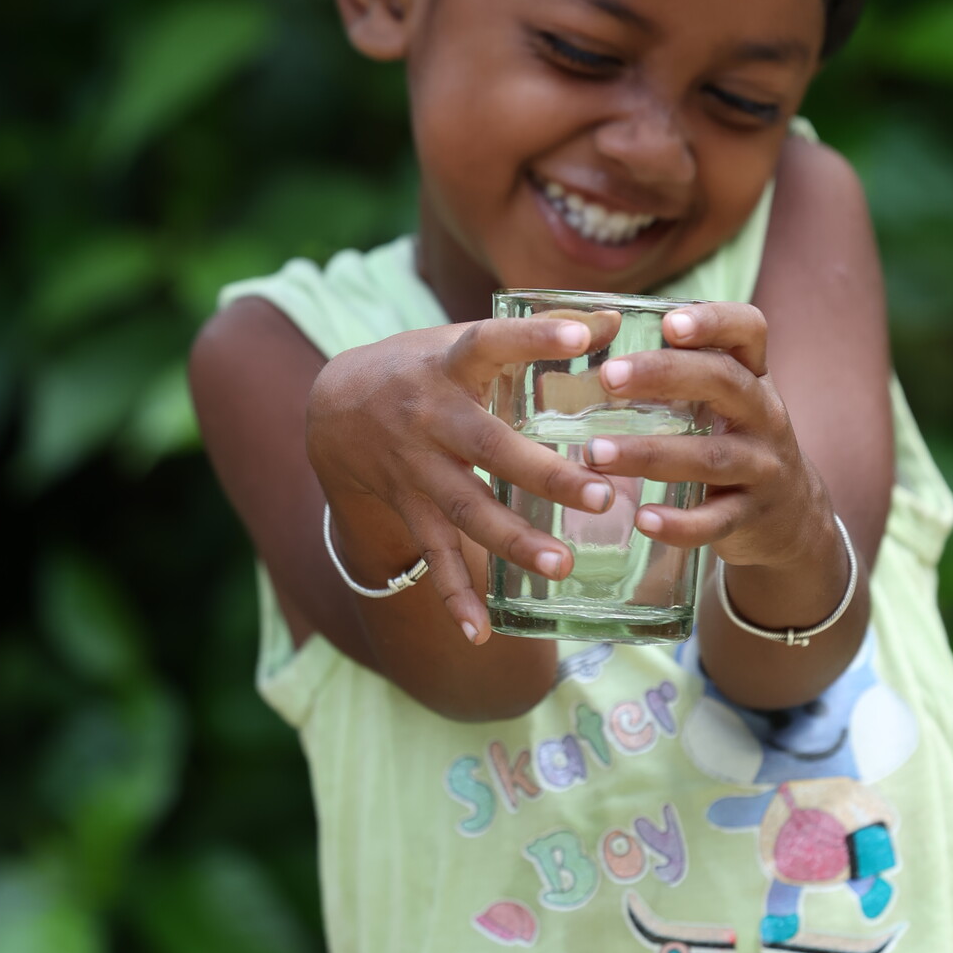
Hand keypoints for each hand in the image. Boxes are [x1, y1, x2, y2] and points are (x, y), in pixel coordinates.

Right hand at [306, 314, 621, 639]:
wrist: (335, 407)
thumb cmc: (424, 366)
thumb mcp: (465, 338)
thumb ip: (539, 332)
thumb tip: (618, 319)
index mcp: (450, 364)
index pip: (492, 343)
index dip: (535, 337)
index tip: (584, 336)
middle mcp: (430, 417)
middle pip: (488, 448)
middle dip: (543, 475)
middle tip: (598, 496)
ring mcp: (415, 468)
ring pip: (465, 509)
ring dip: (513, 541)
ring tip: (562, 565)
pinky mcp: (407, 507)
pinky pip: (432, 556)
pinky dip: (453, 597)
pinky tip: (480, 634)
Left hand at [581, 301, 835, 572]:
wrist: (789, 515)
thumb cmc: (734, 440)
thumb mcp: (723, 400)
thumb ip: (675, 373)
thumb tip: (584, 342)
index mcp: (753, 375)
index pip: (749, 329)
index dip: (713, 321)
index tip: (669, 323)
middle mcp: (764, 414)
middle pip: (725, 382)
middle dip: (665, 374)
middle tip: (608, 376)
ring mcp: (763, 467)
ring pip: (711, 456)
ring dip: (651, 454)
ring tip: (596, 454)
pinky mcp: (751, 516)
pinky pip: (716, 521)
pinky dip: (680, 523)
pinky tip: (642, 518)